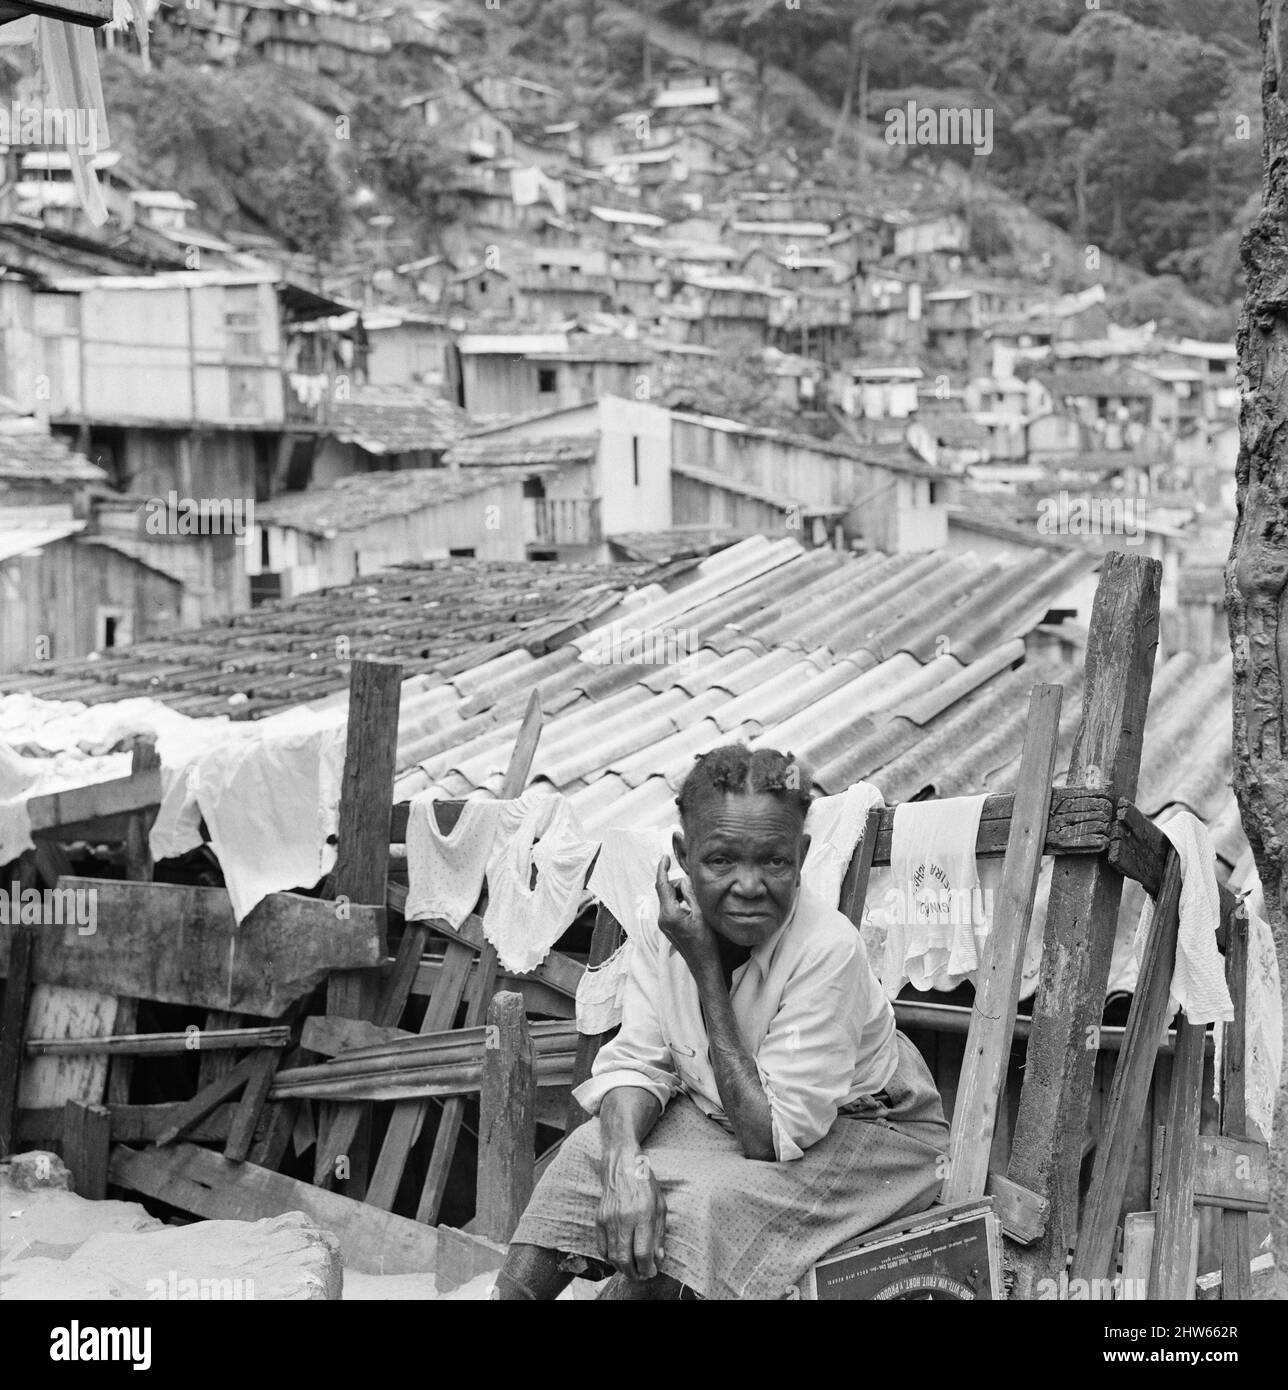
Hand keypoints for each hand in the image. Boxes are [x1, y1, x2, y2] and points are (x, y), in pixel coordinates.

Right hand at [596, 1150, 666, 1280]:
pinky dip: (610, 1258)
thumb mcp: (660, 1205)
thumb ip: (659, 1234)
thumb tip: (658, 1258)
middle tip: (642, 1275)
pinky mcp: (599, 1220)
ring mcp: (608, 1219)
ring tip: (632, 1269)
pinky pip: (602, 1248)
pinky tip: (619, 1258)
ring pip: (612, 1256)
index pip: (643, 1252)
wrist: (621, 1165)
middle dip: (634, 1273)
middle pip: (625, 1259)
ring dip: (622, 1268)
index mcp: (642, 1214)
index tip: (652, 1272)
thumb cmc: (644, 1184)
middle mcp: (623, 1218)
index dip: (648, 1268)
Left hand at [655, 855, 719, 975]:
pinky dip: (680, 902)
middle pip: (667, 891)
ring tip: (697, 900)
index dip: (662, 869)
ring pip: (669, 899)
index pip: (662, 886)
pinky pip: (671, 907)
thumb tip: (685, 879)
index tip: (665, 857)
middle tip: (696, 886)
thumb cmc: (705, 941)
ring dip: (681, 893)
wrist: (703, 964)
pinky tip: (693, 907)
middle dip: (679, 884)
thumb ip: (691, 894)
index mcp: (669, 914)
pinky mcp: (668, 927)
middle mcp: (662, 918)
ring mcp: (663, 924)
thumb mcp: (701, 914)